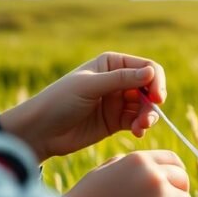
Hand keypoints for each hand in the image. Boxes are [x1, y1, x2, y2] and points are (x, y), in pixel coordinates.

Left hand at [0, 52, 166, 160]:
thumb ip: (121, 79)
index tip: (157, 98)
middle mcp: (117, 81)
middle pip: (149, 89)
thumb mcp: (90, 86)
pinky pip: (137, 121)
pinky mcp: (116, 121)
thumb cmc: (60, 101)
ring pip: (146, 107)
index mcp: (111, 64)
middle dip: (152, 103)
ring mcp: (117, 101)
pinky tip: (137, 132)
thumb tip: (151, 71)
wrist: (40, 131)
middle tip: (148, 118)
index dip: (156, 81)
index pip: (146, 67)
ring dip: (148, 117)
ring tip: (140, 127)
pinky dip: (141, 126)